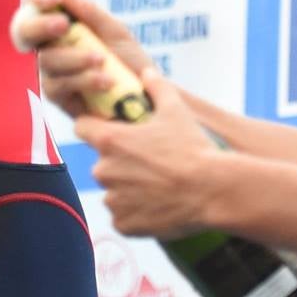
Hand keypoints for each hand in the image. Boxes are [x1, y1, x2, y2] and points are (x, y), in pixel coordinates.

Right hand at [10, 0, 156, 119]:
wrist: (146, 97)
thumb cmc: (129, 61)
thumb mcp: (115, 31)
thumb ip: (89, 12)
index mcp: (61, 26)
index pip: (36, 8)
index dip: (38, 0)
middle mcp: (51, 47)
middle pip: (25, 32)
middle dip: (41, 25)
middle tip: (64, 25)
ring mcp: (52, 72)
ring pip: (46, 59)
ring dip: (74, 57)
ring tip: (101, 60)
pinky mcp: (58, 97)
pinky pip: (59, 85)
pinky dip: (84, 80)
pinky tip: (106, 81)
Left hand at [73, 67, 222, 238]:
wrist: (213, 190)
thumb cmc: (193, 147)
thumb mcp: (176, 111)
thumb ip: (157, 88)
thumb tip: (147, 72)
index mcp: (109, 140)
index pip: (82, 128)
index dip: (94, 127)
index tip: (108, 130)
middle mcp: (103, 170)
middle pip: (102, 162)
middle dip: (120, 163)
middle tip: (150, 164)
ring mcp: (112, 199)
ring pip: (114, 191)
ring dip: (128, 189)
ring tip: (159, 186)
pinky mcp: (124, 224)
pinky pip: (123, 217)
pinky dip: (136, 214)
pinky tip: (159, 206)